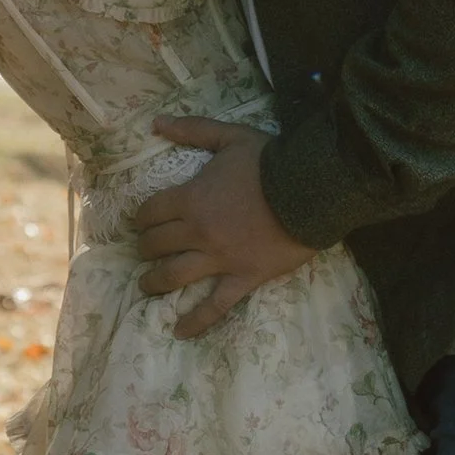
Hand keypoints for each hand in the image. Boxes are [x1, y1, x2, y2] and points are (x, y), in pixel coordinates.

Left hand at [132, 119, 313, 336]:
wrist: (313, 188)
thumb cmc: (271, 161)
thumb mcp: (230, 137)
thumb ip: (193, 130)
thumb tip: (156, 122)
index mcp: (191, 198)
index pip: (151, 212)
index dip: (141, 218)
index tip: (141, 222)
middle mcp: (198, 231)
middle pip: (156, 245)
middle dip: (146, 248)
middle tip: (146, 250)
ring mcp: (220, 258)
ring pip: (174, 276)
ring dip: (154, 282)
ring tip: (147, 286)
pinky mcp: (243, 277)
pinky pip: (215, 305)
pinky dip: (195, 320)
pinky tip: (179, 331)